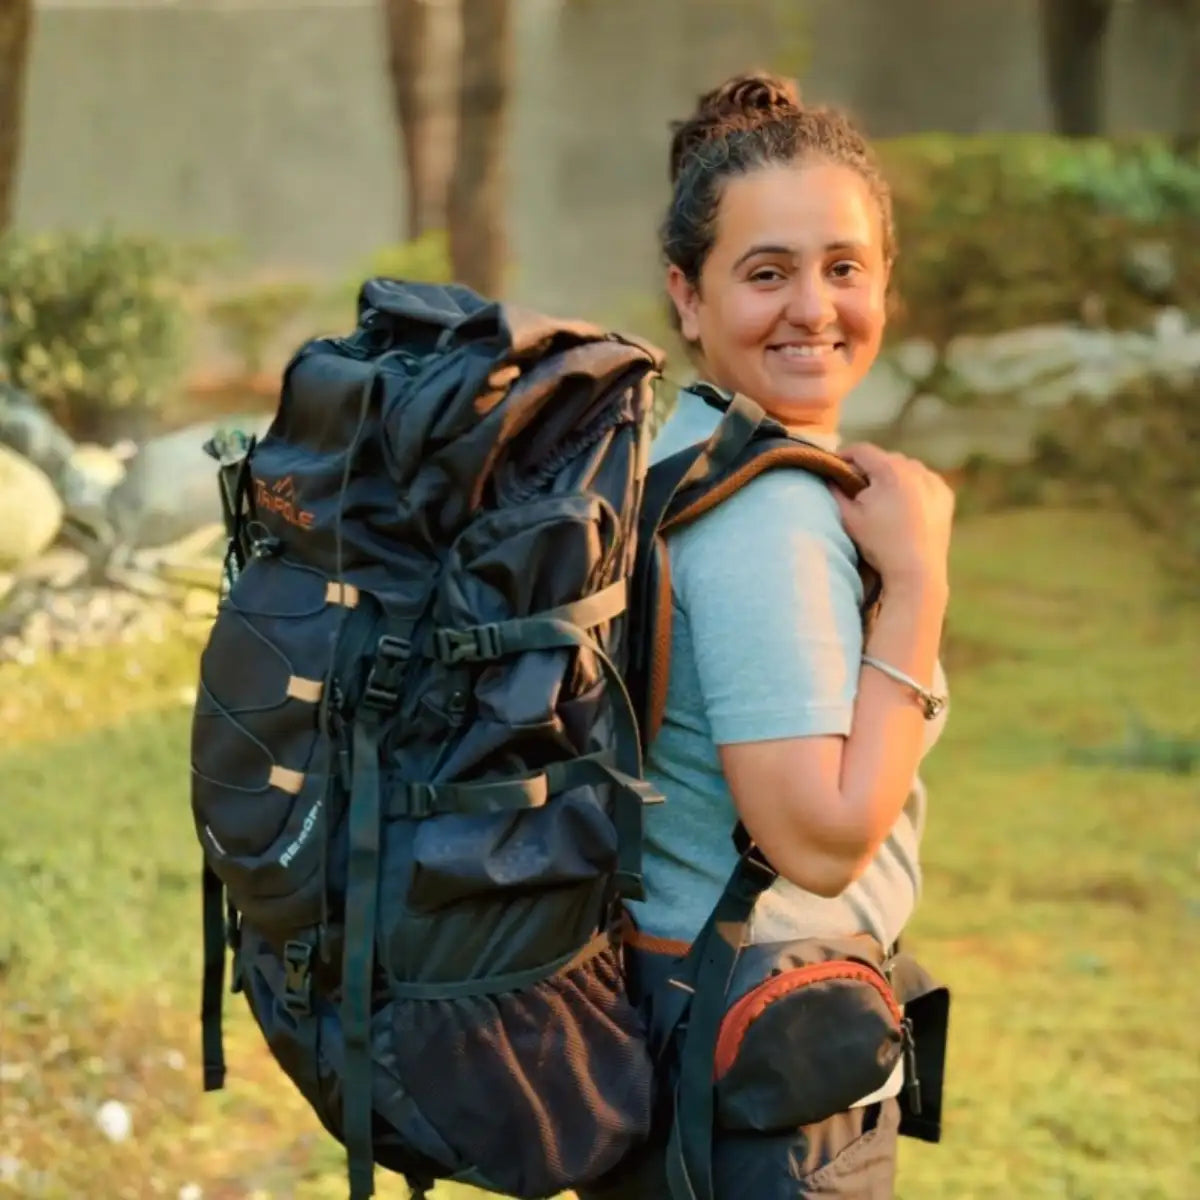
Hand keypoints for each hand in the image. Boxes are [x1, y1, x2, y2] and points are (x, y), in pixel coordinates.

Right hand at [831, 444, 953, 588]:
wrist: (916, 571)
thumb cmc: (879, 544)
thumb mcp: (849, 517)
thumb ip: (835, 491)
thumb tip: (829, 477)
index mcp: (889, 470)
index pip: (862, 451)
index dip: (845, 455)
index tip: (835, 465)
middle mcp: (915, 469)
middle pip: (885, 458)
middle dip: (870, 469)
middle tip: (857, 485)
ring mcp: (933, 481)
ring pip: (906, 468)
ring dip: (892, 476)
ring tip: (882, 496)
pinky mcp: (945, 495)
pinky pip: (924, 481)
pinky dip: (913, 487)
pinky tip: (904, 505)